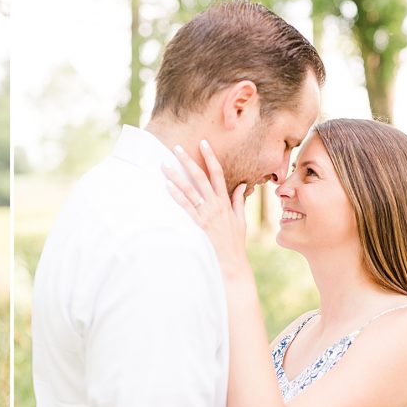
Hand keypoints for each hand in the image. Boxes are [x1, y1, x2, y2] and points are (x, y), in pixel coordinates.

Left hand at [162, 140, 248, 276]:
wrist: (231, 263)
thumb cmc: (234, 243)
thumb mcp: (240, 220)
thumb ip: (238, 201)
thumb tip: (241, 185)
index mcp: (225, 202)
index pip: (218, 173)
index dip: (210, 157)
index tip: (203, 143)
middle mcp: (215, 205)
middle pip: (200, 177)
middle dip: (187, 161)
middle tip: (176, 148)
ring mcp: (206, 215)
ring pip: (189, 190)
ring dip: (175, 176)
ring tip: (164, 164)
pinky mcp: (198, 225)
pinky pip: (185, 207)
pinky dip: (176, 195)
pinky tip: (167, 186)